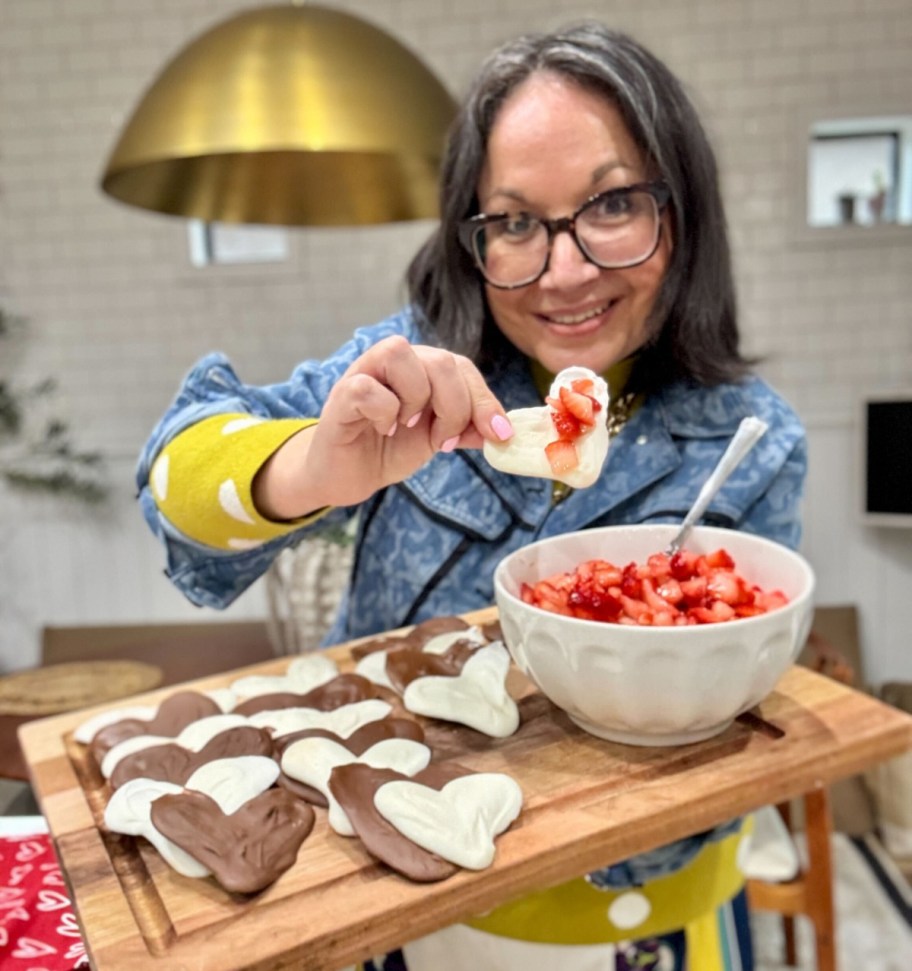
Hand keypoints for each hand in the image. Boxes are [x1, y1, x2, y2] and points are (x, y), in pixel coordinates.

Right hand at [253, 336, 512, 518]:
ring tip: (408, 427)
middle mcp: (395, 362)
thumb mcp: (438, 439)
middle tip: (443, 439)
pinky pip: (367, 387)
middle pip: (440, 359)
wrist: (348, 475)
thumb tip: (504, 430)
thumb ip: (468, 428)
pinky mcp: (341, 393)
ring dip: (416, 399)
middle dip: (454, 406)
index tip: (498, 435)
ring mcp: (365, 372)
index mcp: (422, 368)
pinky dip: (384, 412)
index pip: (462, 367)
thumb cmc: (390, 449)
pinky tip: (383, 429)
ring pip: (400, 354)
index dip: (484, 400)